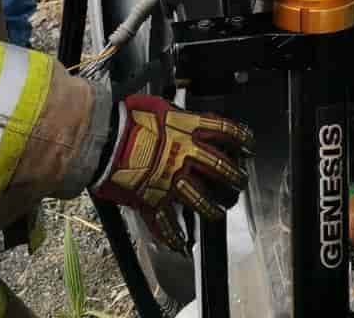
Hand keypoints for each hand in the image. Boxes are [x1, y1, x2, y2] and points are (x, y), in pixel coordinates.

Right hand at [92, 95, 252, 252]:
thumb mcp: (157, 107)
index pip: (224, 131)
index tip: (249, 144)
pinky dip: (173, 237)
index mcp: (187, 130)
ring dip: (212, 209)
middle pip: (220, 167)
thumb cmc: (126, 119)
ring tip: (218, 213)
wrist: (104, 139)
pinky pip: (165, 223)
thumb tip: (180, 117)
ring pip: (200, 200)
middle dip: (234, 176)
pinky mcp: (152, 200)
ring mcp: (170, 181)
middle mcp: (184, 156)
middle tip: (240, 181)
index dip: (242, 137)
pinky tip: (181, 245)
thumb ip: (176, 116)